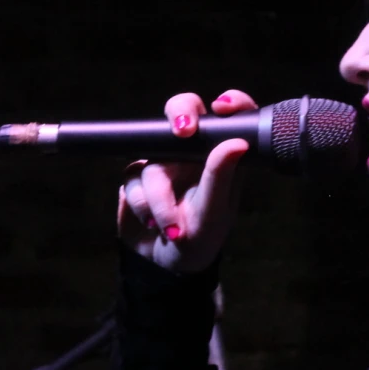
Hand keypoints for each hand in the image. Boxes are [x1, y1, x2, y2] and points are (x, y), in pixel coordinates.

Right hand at [117, 89, 257, 271]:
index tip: (221, 107)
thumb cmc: (200, 241)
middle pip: (182, 112)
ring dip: (158, 197)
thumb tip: (236, 143)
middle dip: (179, 115)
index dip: (229, 103)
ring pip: (152, 160)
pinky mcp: (136, 175)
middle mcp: (192, 153)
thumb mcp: (213, 213)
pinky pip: (132, 176)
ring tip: (170, 227)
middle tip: (182, 129)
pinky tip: (151, 222)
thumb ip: (220, 177)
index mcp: (221, 157)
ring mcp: (163, 161)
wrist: (165, 265)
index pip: (228, 118)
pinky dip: (141, 202)